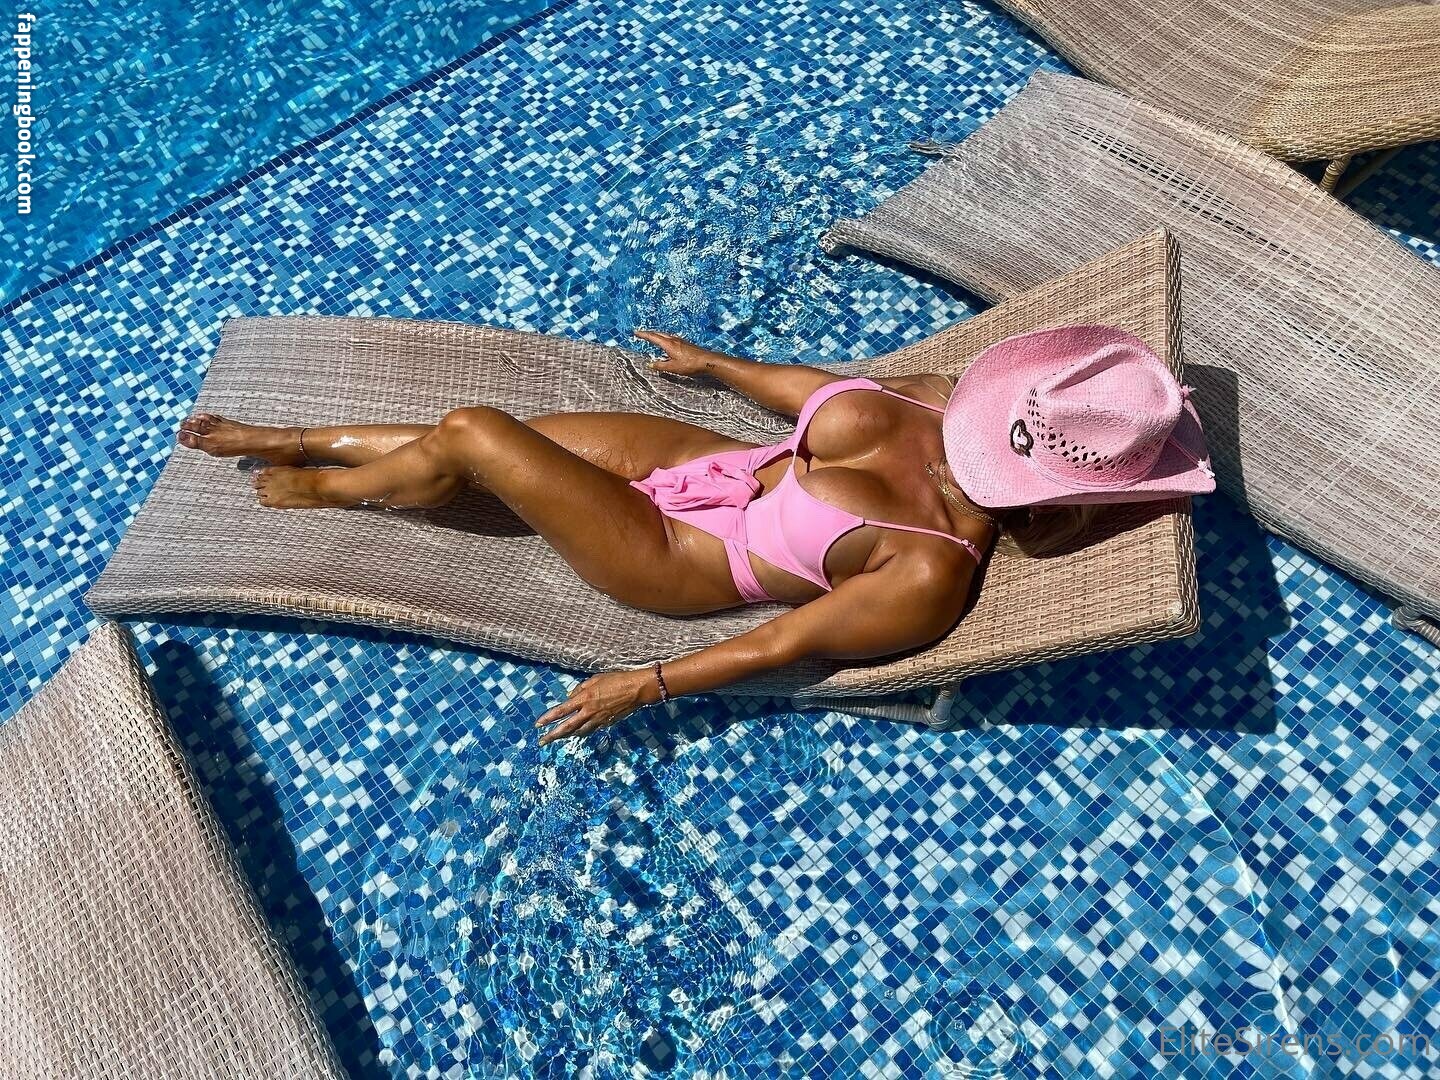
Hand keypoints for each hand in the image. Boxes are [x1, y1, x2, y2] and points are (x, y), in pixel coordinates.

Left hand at [534, 668, 659, 745]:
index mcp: (584, 699)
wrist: (636, 690)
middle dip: (553, 735)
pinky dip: (582, 732)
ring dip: (567, 735)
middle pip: (567, 727)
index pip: (561, 711)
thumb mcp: (595, 679)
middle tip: (542, 742)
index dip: (548, 718)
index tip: (538, 725)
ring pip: (579, 731)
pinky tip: (578, 732)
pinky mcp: (607, 723)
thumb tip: (570, 698)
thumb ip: (580, 689)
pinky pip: (591, 729)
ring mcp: (598, 719)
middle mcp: (589, 711)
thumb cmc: (616, 680)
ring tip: (558, 738)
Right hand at [633, 329, 730, 377]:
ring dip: (657, 335)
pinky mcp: (686, 344)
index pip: (653, 337)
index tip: (635, 332)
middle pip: (659, 334)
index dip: (643, 335)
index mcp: (669, 344)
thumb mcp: (673, 368)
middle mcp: (674, 340)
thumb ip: (660, 366)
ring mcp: (681, 341)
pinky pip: (671, 338)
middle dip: (649, 333)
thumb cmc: (691, 364)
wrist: (708, 361)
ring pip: (665, 335)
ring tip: (652, 337)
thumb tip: (650, 364)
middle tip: (641, 334)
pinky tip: (667, 343)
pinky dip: (665, 338)